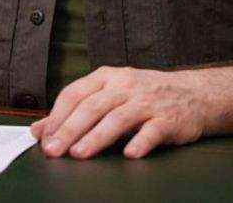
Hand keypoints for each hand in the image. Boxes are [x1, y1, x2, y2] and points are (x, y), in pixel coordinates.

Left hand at [29, 66, 209, 159]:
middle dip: (70, 130)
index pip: (75, 93)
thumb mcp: (109, 95)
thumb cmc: (144, 96)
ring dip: (97, 137)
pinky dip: (140, 142)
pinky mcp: (168, 119)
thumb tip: (38, 130)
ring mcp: (148, 101)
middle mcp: (125, 86)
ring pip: (118, 118)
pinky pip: (152, 131)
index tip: (44, 138)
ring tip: (80, 153)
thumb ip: (75, 112)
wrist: (193, 94)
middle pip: (92, 106)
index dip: (57, 116)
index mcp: (107, 77)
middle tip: (54, 150)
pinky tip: (129, 154)